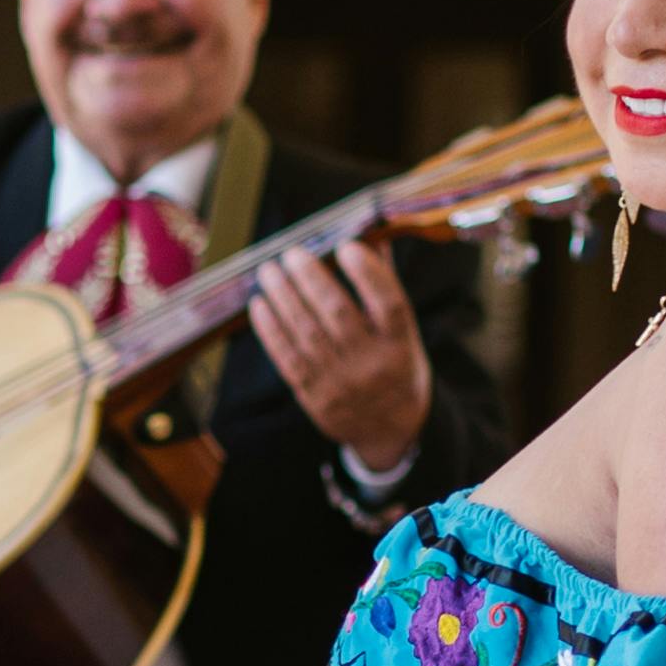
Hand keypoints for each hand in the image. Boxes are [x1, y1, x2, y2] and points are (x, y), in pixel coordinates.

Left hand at [251, 231, 430, 473]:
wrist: (391, 430)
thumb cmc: (396, 364)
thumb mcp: (404, 332)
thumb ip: (385, 285)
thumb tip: (368, 234)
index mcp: (401, 345)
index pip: (389, 305)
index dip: (368, 275)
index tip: (346, 246)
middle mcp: (373, 365)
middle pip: (338, 315)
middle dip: (310, 279)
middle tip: (292, 253)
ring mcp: (341, 383)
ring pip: (306, 333)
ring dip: (283, 297)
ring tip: (269, 270)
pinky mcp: (314, 397)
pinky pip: (287, 358)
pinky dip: (270, 329)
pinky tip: (260, 304)